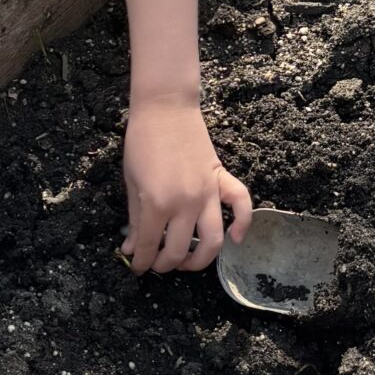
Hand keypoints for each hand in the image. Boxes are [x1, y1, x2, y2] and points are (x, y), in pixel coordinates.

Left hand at [122, 93, 251, 274]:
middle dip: (164, 265)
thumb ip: (134, 219)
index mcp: (157, 204)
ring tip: (187, 262)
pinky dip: (243, 224)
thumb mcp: (131, 183)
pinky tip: (236, 239)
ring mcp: (207, 192)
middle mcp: (185, 204)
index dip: (140, 262)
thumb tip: (131, 248)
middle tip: (156, 264)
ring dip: (200, 260)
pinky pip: (240, 204)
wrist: (165, 108)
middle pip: (179, 250)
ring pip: (212, 240)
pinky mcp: (221, 179)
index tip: (136, 267)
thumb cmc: (142, 142)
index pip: (148, 246)